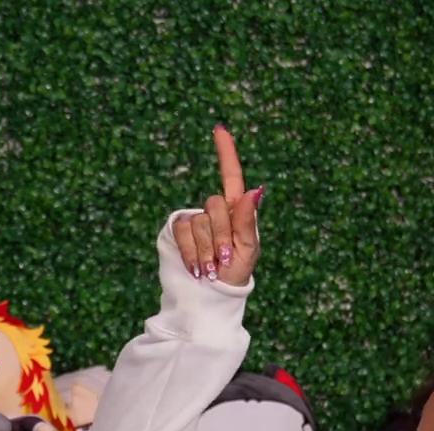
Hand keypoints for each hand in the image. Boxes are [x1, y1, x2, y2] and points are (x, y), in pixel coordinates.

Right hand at [170, 124, 263, 285]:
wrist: (212, 296)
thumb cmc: (235, 274)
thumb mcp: (249, 250)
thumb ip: (248, 221)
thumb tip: (255, 190)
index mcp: (236, 211)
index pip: (231, 177)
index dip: (226, 153)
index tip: (219, 129)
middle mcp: (215, 211)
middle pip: (215, 205)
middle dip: (221, 235)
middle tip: (224, 259)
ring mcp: (195, 220)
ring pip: (198, 223)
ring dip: (206, 251)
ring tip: (211, 269)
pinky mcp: (178, 232)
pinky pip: (183, 233)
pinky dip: (191, 253)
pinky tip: (197, 269)